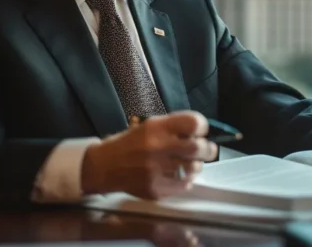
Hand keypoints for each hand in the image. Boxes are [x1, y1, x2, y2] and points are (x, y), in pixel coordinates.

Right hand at [81, 111, 217, 198]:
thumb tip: (201, 133)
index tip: (201, 131)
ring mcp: (156, 170)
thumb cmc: (130, 143)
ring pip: (193, 168)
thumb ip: (174, 127)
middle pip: (197, 148)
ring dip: (196, 165)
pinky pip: (183, 185)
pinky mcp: (155, 188)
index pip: (192, 123)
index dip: (202, 126)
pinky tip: (179, 175)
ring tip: (190, 163)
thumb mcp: (149, 125)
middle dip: (207, 149)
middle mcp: (157, 147)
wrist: (104, 166)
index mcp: (157, 127)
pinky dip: (186, 180)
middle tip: (207, 150)